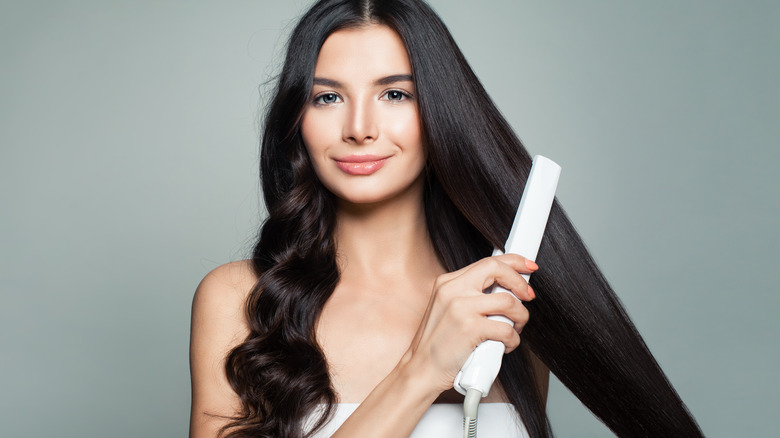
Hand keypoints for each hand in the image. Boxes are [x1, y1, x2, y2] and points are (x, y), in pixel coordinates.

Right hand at [402, 254, 536, 393]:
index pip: (487, 262)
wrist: (421, 369)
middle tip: (528, 296)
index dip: (514, 262)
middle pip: (498, 270)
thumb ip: (471, 295)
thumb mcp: (447, 309)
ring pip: (509, 301)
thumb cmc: (437, 344)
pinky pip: (506, 329)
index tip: (528, 267)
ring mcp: (461, 308)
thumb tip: (507, 288)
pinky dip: (513, 340)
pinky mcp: (470, 329)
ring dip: (520, 317)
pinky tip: (505, 345)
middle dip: (520, 283)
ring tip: (515, 329)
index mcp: (447, 282)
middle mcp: (452, 290)